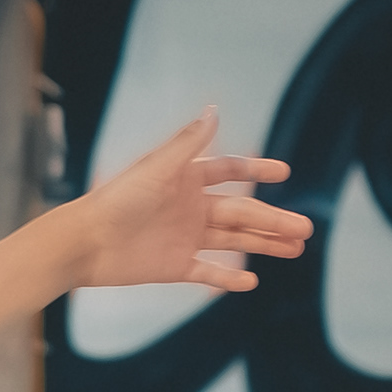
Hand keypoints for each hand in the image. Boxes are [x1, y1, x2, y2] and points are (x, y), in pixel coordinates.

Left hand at [72, 109, 311, 291]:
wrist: (84, 242)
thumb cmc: (117, 200)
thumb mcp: (157, 168)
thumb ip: (188, 143)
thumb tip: (214, 109)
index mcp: (186, 180)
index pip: (230, 171)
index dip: (257, 171)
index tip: (284, 173)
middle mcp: (189, 208)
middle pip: (242, 212)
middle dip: (274, 220)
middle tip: (307, 228)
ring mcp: (184, 238)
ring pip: (233, 240)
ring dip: (264, 244)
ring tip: (295, 249)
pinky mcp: (174, 266)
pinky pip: (208, 271)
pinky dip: (228, 277)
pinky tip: (252, 281)